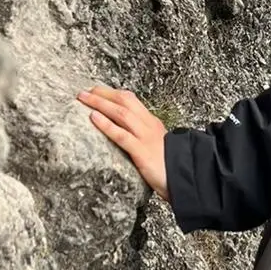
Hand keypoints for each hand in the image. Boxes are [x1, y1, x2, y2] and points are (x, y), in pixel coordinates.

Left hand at [76, 86, 168, 200]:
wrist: (187, 178)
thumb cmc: (171, 167)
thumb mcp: (157, 146)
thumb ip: (142, 139)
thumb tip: (125, 136)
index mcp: (152, 123)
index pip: (131, 100)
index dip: (113, 93)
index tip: (97, 91)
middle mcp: (149, 125)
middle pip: (125, 101)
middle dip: (103, 93)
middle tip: (85, 91)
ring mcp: (146, 137)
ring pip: (121, 113)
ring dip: (100, 103)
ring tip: (83, 98)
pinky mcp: (142, 152)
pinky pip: (121, 135)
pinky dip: (106, 124)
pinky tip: (93, 117)